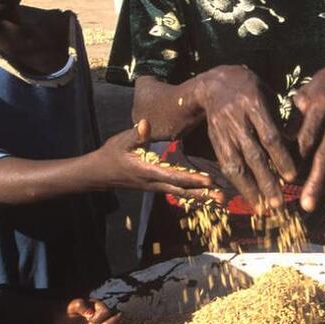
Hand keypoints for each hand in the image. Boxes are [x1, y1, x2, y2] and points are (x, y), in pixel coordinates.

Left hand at [51, 298, 122, 323]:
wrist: (59, 319)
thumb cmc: (67, 308)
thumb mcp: (73, 304)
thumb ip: (82, 306)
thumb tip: (90, 314)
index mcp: (99, 306)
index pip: (108, 312)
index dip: (100, 317)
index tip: (89, 319)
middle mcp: (103, 316)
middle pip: (119, 321)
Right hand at [97, 119, 222, 200]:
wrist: (101, 172)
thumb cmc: (112, 153)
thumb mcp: (122, 141)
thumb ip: (137, 134)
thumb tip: (146, 123)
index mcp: (147, 171)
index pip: (173, 177)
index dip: (191, 179)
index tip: (209, 181)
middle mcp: (154, 183)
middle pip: (182, 190)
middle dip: (203, 194)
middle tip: (223, 197)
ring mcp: (157, 187)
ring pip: (182, 194)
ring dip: (201, 197)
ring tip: (221, 200)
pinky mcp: (158, 186)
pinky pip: (178, 192)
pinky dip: (193, 194)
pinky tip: (207, 196)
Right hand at [196, 65, 297, 212]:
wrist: (214, 84)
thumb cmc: (251, 89)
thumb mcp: (268, 95)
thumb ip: (281, 119)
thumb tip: (300, 146)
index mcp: (254, 104)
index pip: (270, 135)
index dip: (281, 158)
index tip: (293, 177)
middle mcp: (237, 120)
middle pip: (253, 155)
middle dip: (266, 181)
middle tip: (280, 203)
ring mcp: (223, 132)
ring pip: (236, 165)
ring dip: (251, 190)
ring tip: (264, 209)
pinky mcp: (215, 142)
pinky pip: (227, 166)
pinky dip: (239, 185)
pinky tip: (250, 199)